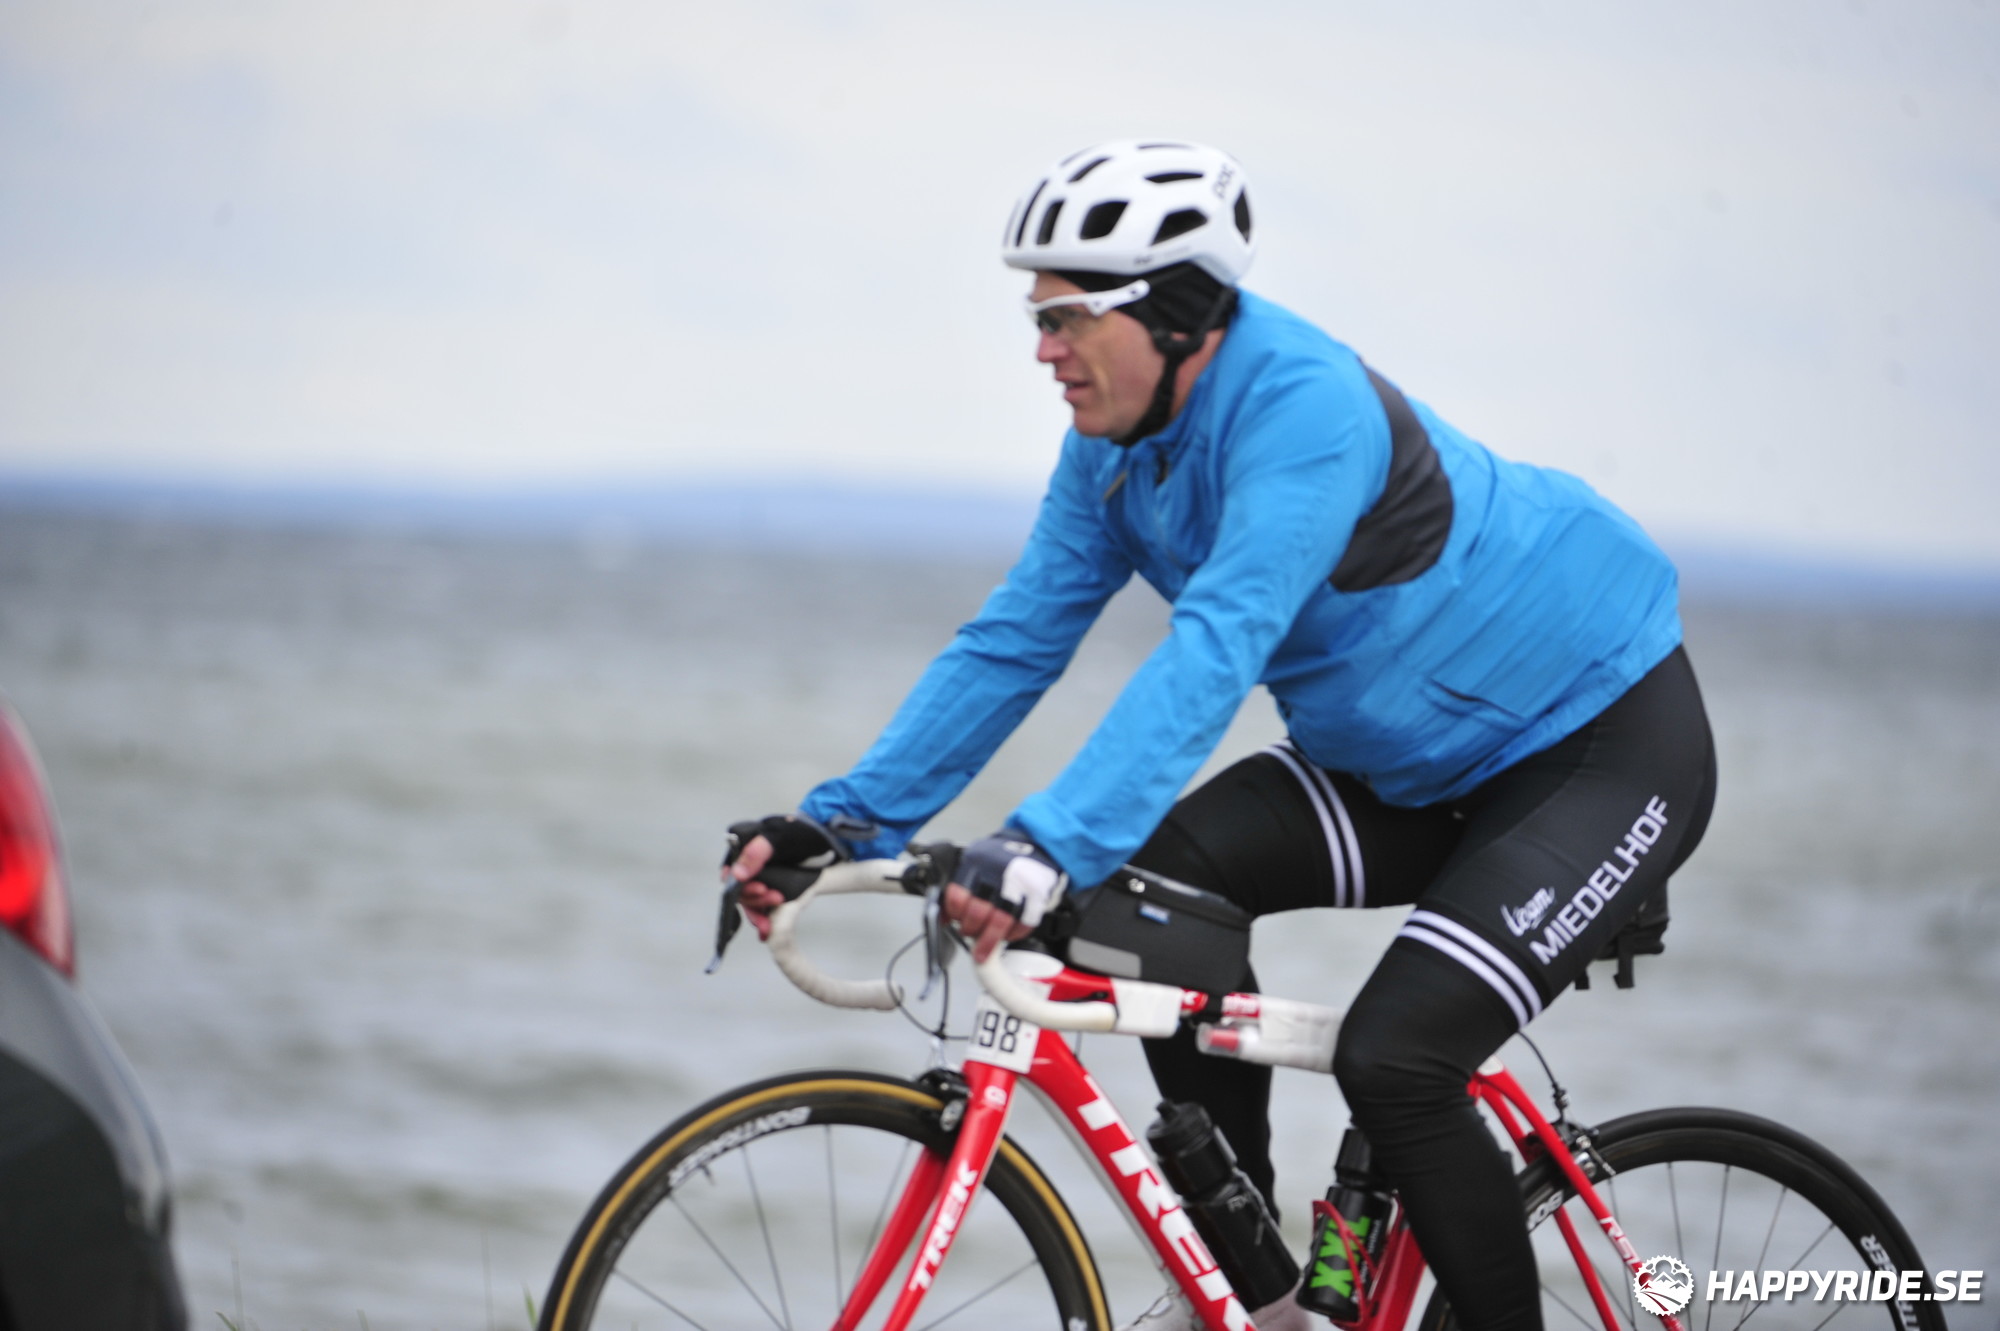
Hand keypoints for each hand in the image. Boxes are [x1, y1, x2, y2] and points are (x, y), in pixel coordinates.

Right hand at [721, 815, 846, 941]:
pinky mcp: (769, 892)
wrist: (824, 843)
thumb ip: (758, 851)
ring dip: (757, 914)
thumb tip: (737, 874)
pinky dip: (763, 920)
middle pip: (740, 890)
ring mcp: (758, 880)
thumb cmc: (800, 833)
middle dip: (755, 898)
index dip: (737, 885)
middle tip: (776, 897)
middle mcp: (746, 866)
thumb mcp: (780, 837)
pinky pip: (760, 909)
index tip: (758, 889)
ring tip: (767, 923)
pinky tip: (766, 931)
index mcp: (742, 848)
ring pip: (750, 902)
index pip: (730, 870)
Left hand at [947, 831, 1067, 963]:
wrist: (1039, 841)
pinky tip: (1006, 935)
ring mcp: (1019, 888)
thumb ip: (962, 883)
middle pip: (978, 913)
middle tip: (969, 934)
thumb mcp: (976, 859)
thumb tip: (945, 914)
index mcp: (977, 864)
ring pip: (1000, 923)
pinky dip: (1013, 935)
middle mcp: (997, 876)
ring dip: (989, 942)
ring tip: (983, 952)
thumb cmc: (1004, 854)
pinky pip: (1023, 925)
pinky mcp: (1037, 898)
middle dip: (970, 930)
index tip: (953, 921)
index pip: (957, 896)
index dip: (954, 914)